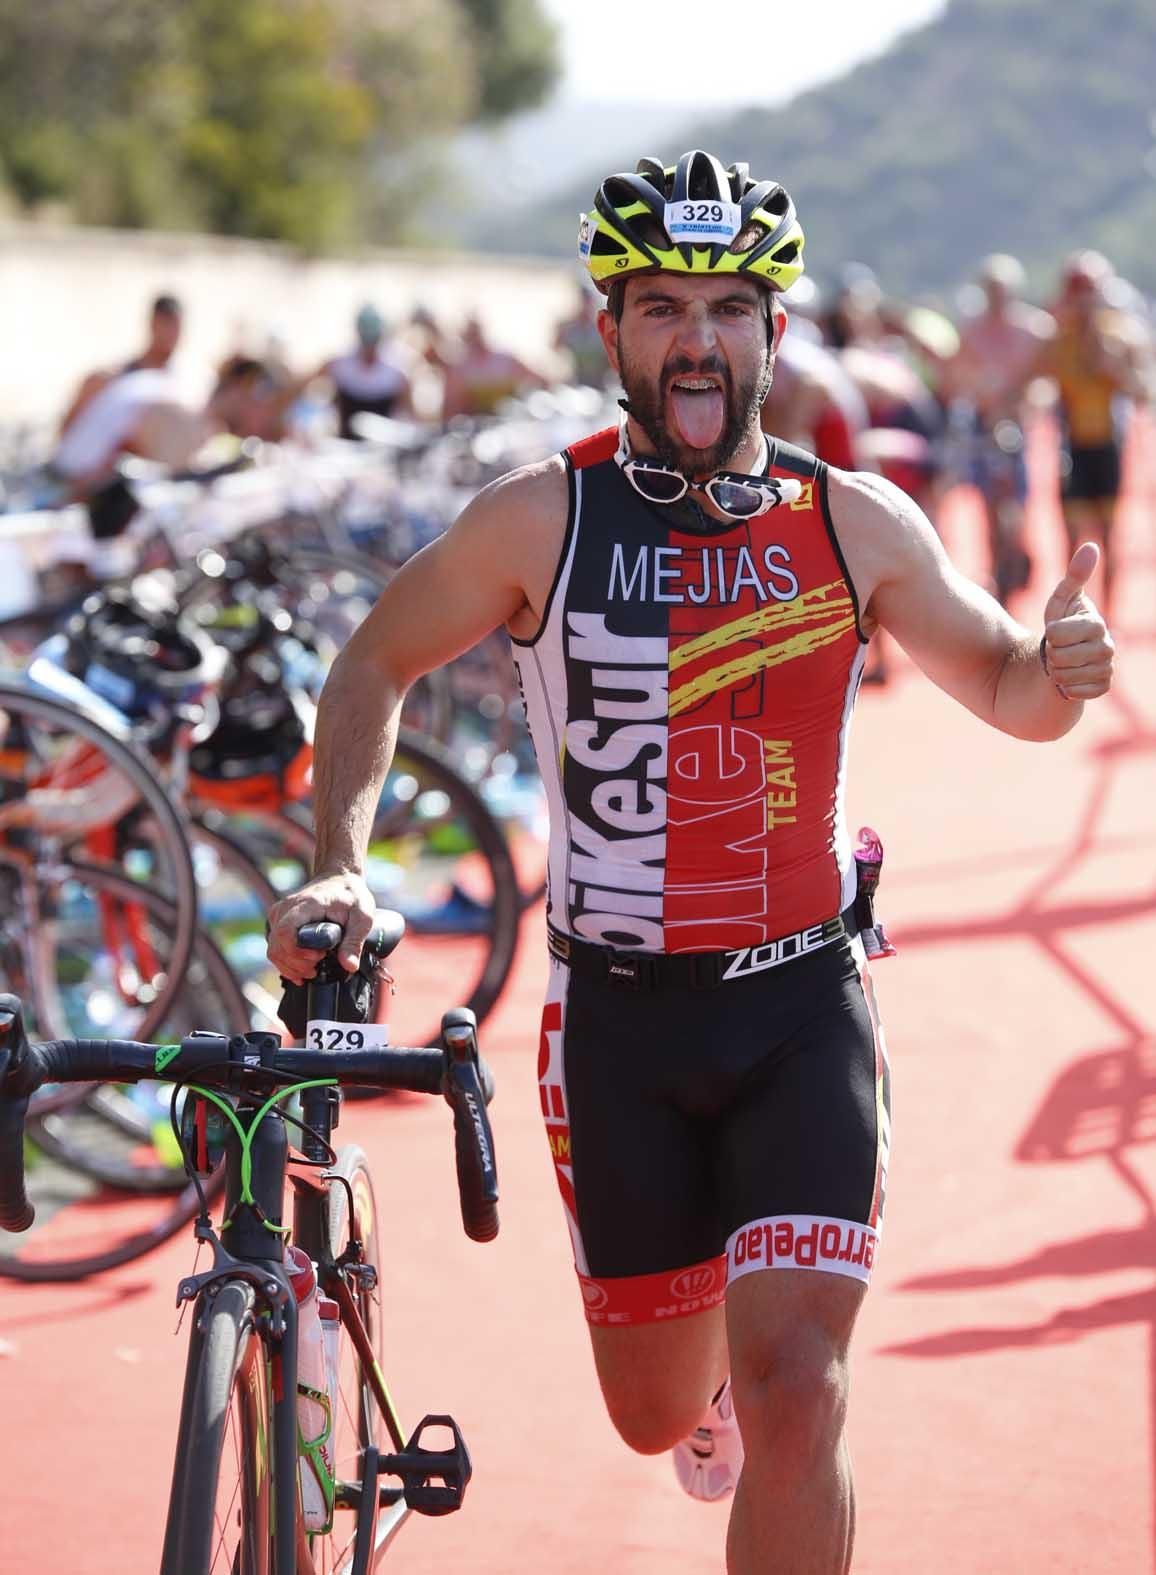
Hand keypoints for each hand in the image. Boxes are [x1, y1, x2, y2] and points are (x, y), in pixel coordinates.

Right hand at [266, 871, 375, 982]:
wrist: (339, 878)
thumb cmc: (351, 895)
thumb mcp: (362, 916)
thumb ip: (355, 941)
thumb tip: (349, 967)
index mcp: (305, 905)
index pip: (285, 933)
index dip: (298, 953)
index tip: (320, 956)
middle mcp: (285, 909)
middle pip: (277, 947)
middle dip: (297, 965)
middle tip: (319, 967)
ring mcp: (278, 915)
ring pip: (273, 951)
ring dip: (291, 967)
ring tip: (314, 969)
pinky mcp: (277, 922)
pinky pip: (275, 948)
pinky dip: (286, 963)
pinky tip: (302, 968)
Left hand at [1041, 542, 1114, 699]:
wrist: (1064, 657)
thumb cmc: (1060, 625)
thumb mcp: (1061, 601)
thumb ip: (1074, 577)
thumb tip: (1091, 547)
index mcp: (1097, 624)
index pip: (1057, 635)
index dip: (1049, 635)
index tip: (1054, 633)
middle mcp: (1107, 647)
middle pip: (1060, 657)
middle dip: (1051, 655)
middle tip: (1057, 650)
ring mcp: (1107, 668)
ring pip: (1065, 676)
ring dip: (1056, 672)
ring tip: (1062, 664)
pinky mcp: (1103, 687)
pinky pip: (1076, 692)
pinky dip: (1066, 688)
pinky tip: (1069, 680)